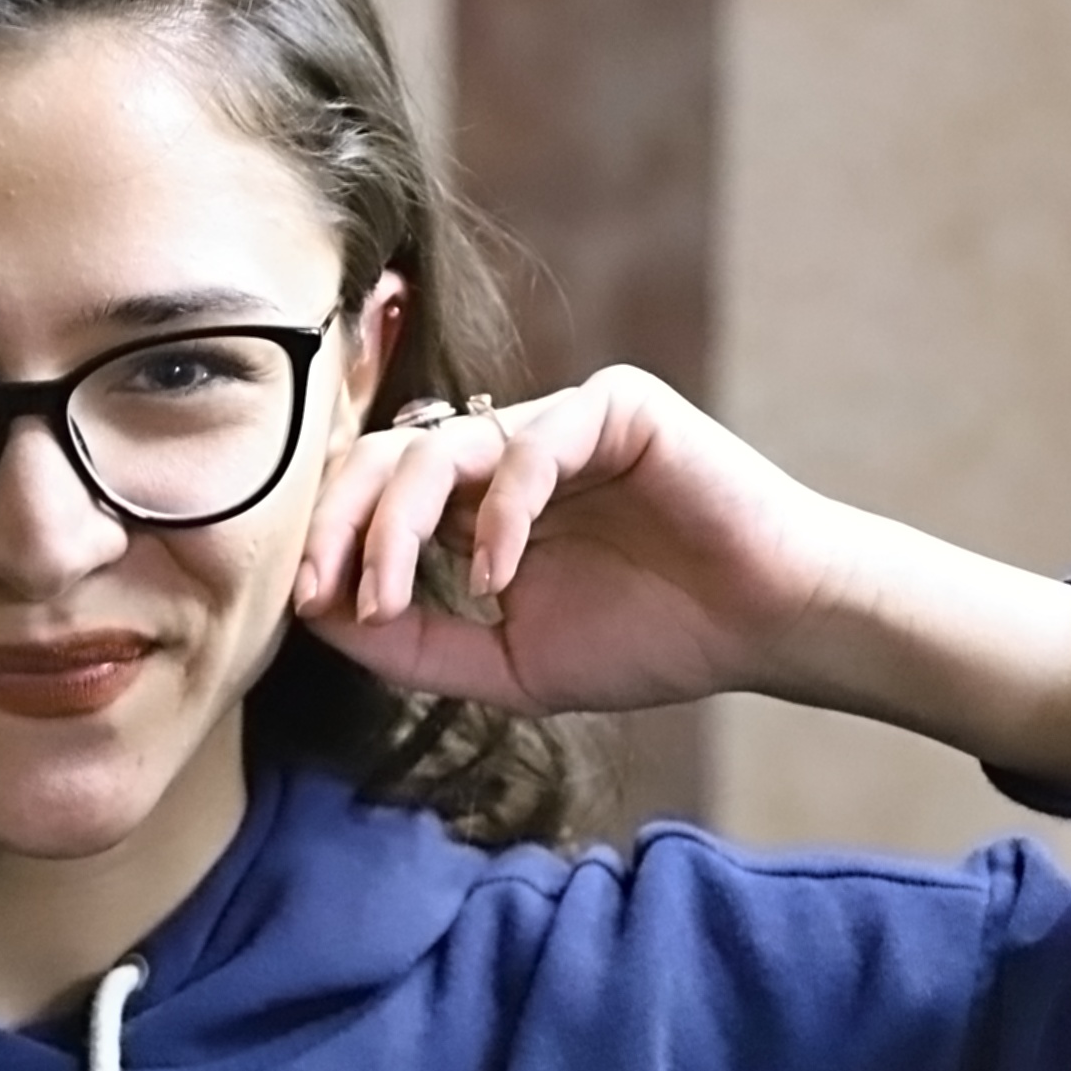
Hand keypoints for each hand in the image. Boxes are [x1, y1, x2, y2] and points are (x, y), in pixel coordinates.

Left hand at [293, 364, 1070, 791]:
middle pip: (382, 457)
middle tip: (323, 593)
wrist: (767, 629)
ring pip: (437, 447)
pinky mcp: (612, 407)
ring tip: (390, 598)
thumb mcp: (507, 663)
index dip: (326, 538)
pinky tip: (494, 578)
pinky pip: (528, 447)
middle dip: (338, 526)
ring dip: (395, 527)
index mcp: (474, 504)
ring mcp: (555, 424)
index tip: (303, 604)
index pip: (371, 492)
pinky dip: (497, 516)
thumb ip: (414, 644)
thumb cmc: (650, 640)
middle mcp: (504, 453)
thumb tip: (316, 617)